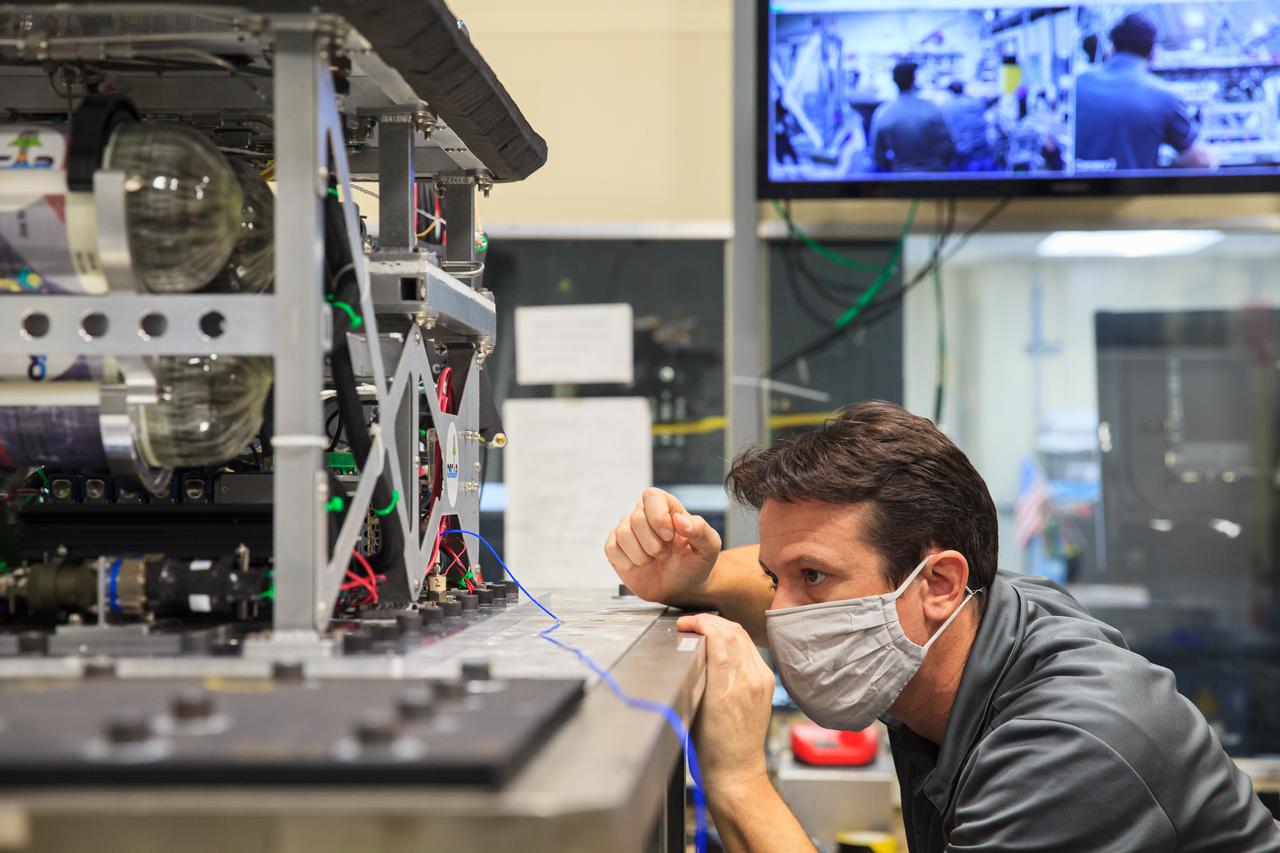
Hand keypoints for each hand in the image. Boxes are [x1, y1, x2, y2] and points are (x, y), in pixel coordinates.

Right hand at [604, 487, 721, 605]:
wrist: (682, 588)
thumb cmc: (695, 564)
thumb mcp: (708, 548)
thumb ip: (701, 530)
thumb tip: (680, 520)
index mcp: (667, 507)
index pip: (651, 496)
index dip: (657, 516)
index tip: (669, 536)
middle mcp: (645, 515)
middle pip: (636, 519)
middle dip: (652, 544)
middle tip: (665, 555)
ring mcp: (628, 531)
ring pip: (622, 534)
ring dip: (640, 555)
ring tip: (653, 560)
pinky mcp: (616, 548)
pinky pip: (611, 548)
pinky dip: (626, 561)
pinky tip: (638, 565)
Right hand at [676, 613, 773, 791]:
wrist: (736, 769)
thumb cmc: (711, 748)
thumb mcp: (694, 708)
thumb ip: (697, 673)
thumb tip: (692, 644)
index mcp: (725, 690)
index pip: (719, 639)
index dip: (701, 623)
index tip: (685, 623)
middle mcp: (748, 683)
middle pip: (733, 632)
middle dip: (710, 621)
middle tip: (691, 623)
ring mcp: (761, 682)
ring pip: (744, 637)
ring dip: (723, 627)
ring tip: (705, 629)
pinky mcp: (767, 684)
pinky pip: (751, 650)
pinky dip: (735, 639)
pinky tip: (723, 642)